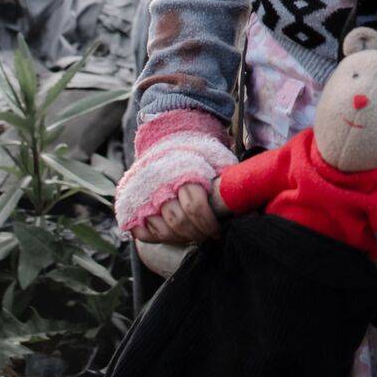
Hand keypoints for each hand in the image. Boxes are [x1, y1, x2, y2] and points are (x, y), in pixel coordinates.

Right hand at [113, 109, 236, 237]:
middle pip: (178, 222)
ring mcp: (144, 195)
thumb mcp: (216, 159)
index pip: (195, 207)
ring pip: (160, 230)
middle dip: (197, 234)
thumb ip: (225, 180)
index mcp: (183, 173)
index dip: (209, 224)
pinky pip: (141, 232)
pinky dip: (154, 236)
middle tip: (207, 236)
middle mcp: (160, 184)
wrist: (166, 138)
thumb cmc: (197, 154)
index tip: (218, 231)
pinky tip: (170, 233)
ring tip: (192, 234)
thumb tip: (244, 203)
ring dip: (179, 238)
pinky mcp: (132, 204)